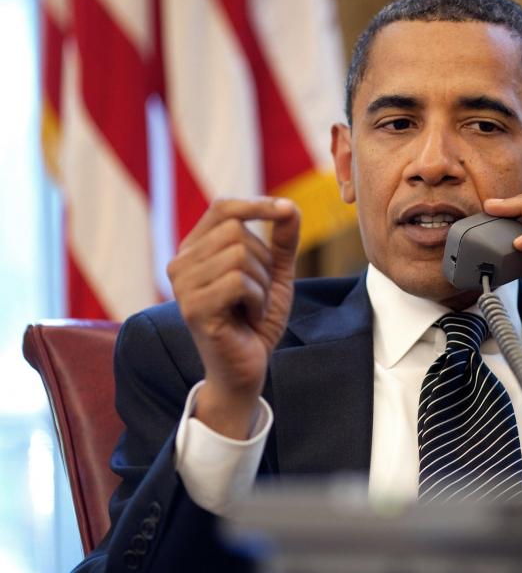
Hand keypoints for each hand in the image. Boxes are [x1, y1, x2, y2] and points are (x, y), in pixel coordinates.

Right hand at [166, 197, 299, 437]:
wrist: (246, 368)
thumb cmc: (256, 320)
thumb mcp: (274, 274)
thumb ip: (282, 241)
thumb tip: (290, 206)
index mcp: (195, 249)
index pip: (223, 207)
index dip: (257, 204)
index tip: (285, 210)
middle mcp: (180, 263)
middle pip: (236, 231)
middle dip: (263, 261)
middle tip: (259, 292)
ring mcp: (182, 285)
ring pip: (240, 255)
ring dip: (261, 284)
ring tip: (252, 307)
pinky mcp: (193, 307)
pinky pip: (239, 282)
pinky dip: (258, 301)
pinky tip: (249, 318)